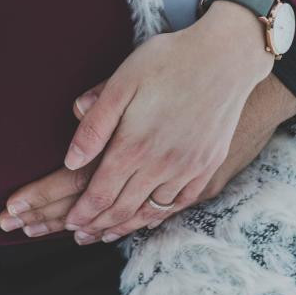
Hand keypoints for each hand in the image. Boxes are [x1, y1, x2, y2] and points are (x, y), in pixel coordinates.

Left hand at [0, 74, 295, 242]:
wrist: (227, 57)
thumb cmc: (168, 61)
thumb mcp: (122, 83)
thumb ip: (95, 125)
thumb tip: (70, 162)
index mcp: (134, 146)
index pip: (100, 194)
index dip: (82, 213)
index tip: (68, 223)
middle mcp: (161, 165)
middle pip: (123, 208)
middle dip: (97, 225)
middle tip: (81, 237)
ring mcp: (188, 168)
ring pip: (151, 211)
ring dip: (126, 225)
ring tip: (107, 233)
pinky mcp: (208, 165)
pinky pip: (180, 202)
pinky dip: (159, 215)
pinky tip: (149, 217)